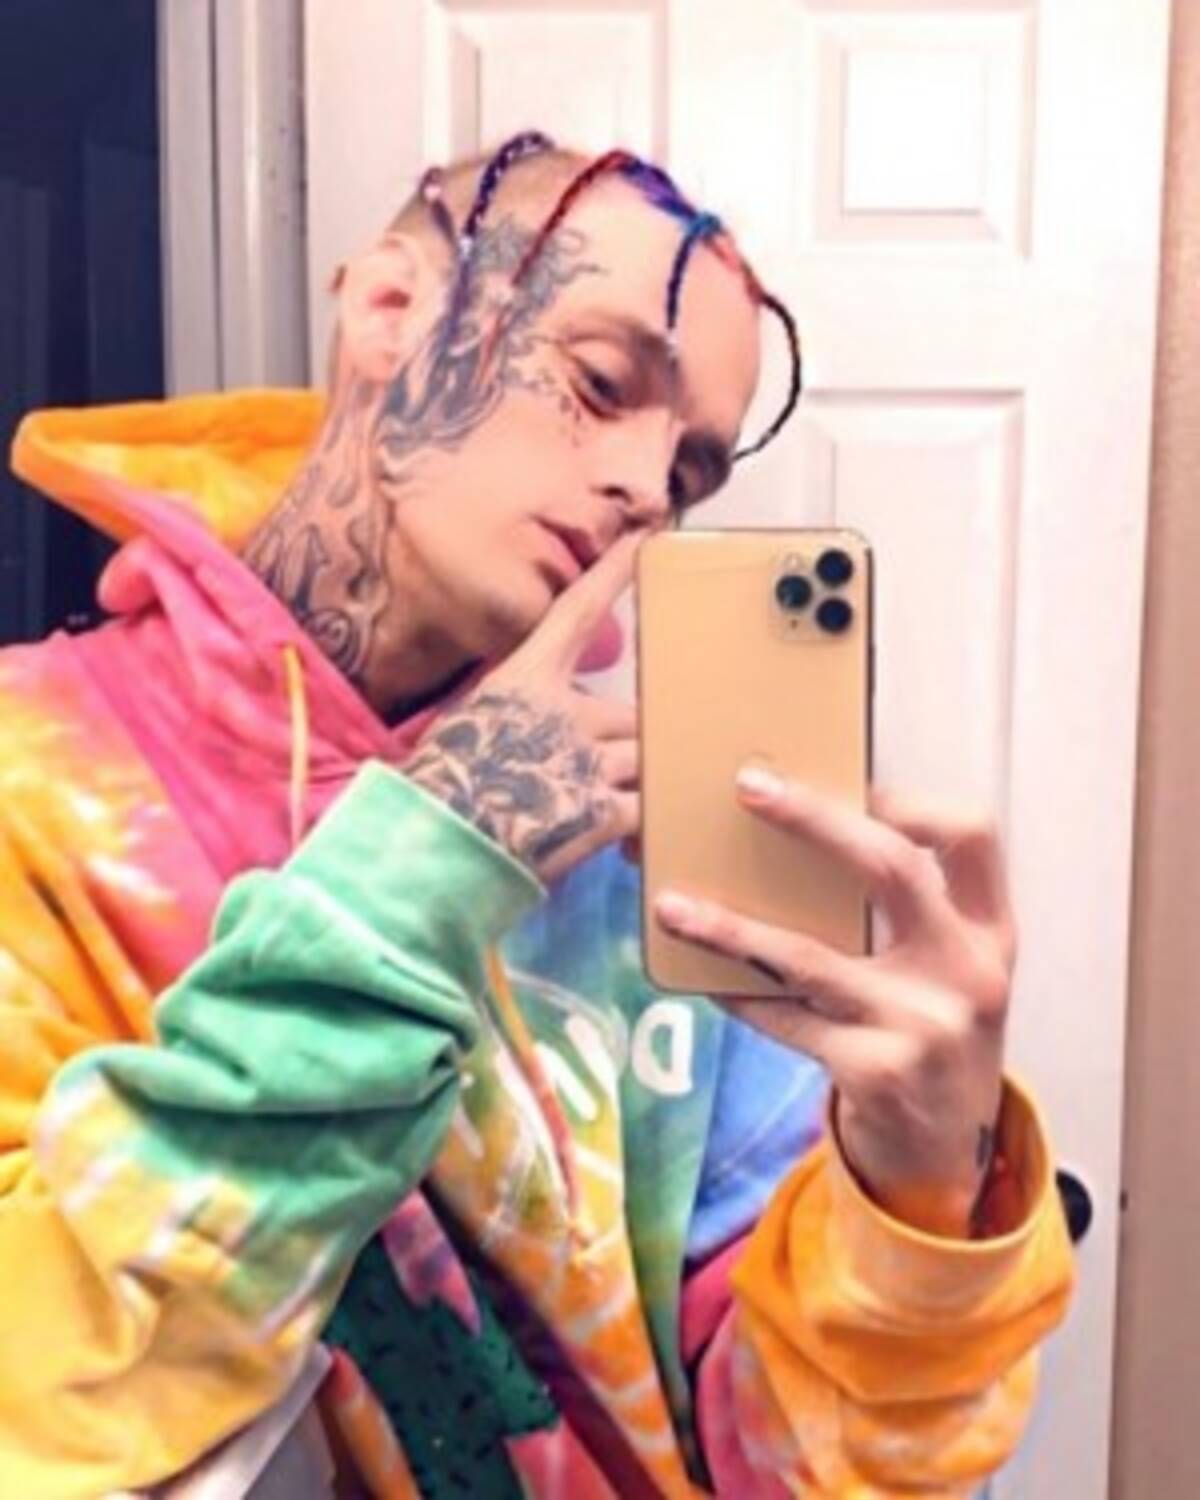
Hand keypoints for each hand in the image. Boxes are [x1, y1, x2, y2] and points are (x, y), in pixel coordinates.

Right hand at [403, 533, 639, 885]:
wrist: (428, 853)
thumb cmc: (435, 796)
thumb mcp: (467, 729)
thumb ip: (516, 716)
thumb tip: (538, 725)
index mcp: (522, 682)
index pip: (576, 615)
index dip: (612, 576)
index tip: (645, 537)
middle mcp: (563, 712)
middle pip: (633, 713)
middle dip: (634, 743)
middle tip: (620, 773)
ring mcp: (587, 760)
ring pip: (647, 758)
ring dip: (642, 785)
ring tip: (622, 819)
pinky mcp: (602, 812)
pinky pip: (648, 809)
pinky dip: (645, 830)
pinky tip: (628, 849)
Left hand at [654, 768, 1015, 1236]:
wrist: (946, 1156)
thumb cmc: (931, 1035)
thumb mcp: (947, 973)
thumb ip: (907, 914)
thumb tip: (794, 839)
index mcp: (988, 933)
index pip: (975, 837)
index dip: (915, 801)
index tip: (853, 781)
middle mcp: (967, 973)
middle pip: (891, 869)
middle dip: (813, 819)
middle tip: (748, 787)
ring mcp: (922, 1026)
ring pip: (808, 958)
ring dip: (731, 928)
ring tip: (672, 904)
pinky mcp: (874, 1073)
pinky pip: (785, 1020)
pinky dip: (738, 996)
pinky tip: (701, 979)